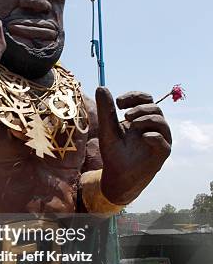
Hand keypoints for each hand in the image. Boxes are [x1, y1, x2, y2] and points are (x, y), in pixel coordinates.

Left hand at [96, 87, 171, 204]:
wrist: (117, 176)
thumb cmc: (113, 152)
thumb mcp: (107, 129)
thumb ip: (105, 110)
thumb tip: (101, 87)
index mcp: (141, 118)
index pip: (145, 99)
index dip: (134, 96)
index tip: (118, 102)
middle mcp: (153, 127)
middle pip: (154, 107)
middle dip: (139, 107)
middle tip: (124, 115)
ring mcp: (159, 139)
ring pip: (160, 121)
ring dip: (145, 118)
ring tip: (129, 124)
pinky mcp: (162, 153)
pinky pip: (163, 140)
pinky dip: (153, 136)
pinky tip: (142, 137)